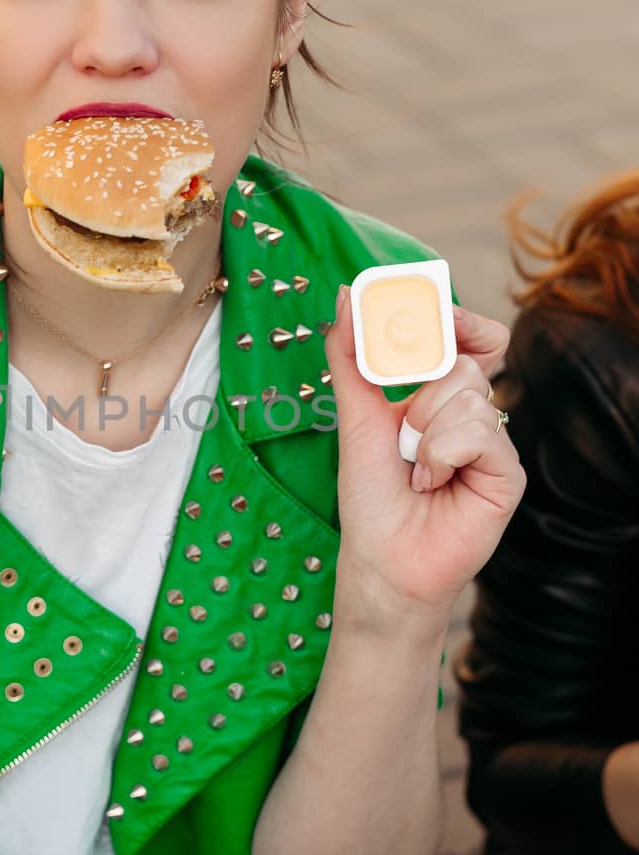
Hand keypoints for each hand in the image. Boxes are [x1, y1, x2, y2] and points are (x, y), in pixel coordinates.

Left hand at [323, 285, 525, 635]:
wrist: (380, 559)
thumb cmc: (371, 497)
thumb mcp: (354, 416)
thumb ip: (350, 357)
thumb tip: (347, 294)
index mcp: (440, 398)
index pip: (470, 339)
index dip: (458, 320)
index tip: (433, 313)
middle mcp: (472, 416)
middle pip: (465, 362)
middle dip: (421, 391)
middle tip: (402, 430)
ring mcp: (493, 444)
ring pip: (471, 395)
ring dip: (425, 432)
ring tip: (415, 469)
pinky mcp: (507, 474)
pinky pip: (479, 433)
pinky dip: (442, 455)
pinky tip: (433, 484)